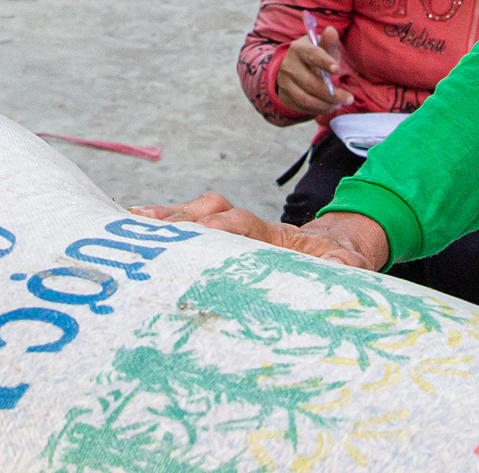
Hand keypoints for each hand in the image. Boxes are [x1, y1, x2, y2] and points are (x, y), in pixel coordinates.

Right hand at [133, 194, 388, 268]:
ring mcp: (236, 230)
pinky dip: (164, 225)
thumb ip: (344, 265)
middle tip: (147, 224)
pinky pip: (191, 229)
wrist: (338, 246)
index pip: (247, 225)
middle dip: (181, 216)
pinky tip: (132, 227)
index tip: (206, 231)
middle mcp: (251, 227)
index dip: (226, 226)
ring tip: (129, 223)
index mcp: (279, 237)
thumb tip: (337, 263)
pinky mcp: (224, 239)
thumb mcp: (350, 266)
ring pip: (197, 215)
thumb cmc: (340, 261)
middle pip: (212, 212)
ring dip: (167, 218)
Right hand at [275, 27, 352, 114]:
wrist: (291, 66)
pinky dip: (317, 110)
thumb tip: (331, 31)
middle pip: (310, 83)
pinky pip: (302, 108)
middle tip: (349, 98)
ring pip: (306, 99)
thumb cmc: (313, 55)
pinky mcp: (284, 96)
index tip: (338, 70)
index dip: (325, 62)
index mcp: (299, 49)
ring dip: (326, 105)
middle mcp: (288, 66)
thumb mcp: (321, 46)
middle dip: (332, 94)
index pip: (312, 55)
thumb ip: (328, 42)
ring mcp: (284, 83)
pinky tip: (328, 107)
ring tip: (339, 104)